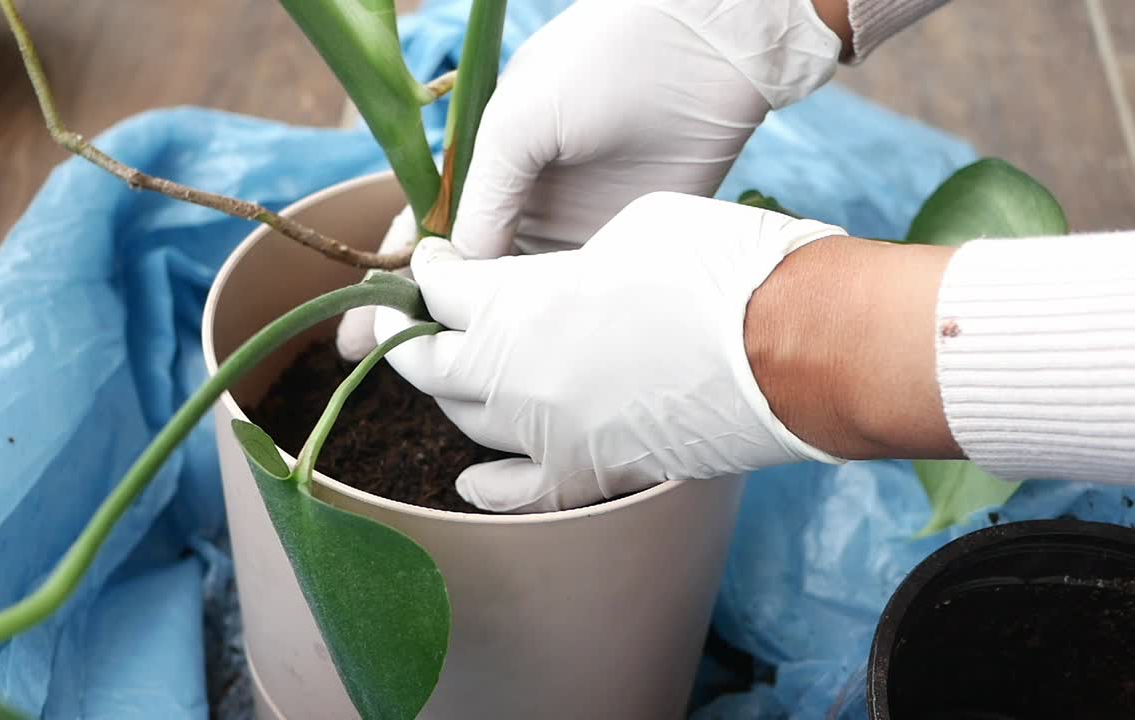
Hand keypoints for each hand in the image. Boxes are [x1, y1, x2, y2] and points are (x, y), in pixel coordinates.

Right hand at [339, 0, 840, 359]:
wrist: (699, 49)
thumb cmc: (597, 66)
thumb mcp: (517, 122)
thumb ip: (483, 199)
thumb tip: (455, 275)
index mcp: (483, 166)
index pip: (422, 236)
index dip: (388, 285)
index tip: (358, 335)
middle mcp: (517, 204)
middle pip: (459, 277)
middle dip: (421, 323)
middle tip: (388, 368)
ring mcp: (565, 230)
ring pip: (509, 298)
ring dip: (480, 338)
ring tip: (450, 385)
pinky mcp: (615, 247)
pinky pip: (567, 299)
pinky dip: (541, 332)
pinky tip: (522, 368)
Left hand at [375, 193, 845, 511]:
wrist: (796, 342)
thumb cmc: (719, 264)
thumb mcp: (629, 227)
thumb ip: (568, 260)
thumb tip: (557, 282)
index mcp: (519, 303)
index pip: (441, 292)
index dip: (428, 274)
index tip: (434, 263)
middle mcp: (518, 376)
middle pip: (433, 363)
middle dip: (410, 333)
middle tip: (404, 315)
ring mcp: (552, 432)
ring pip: (471, 421)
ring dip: (453, 391)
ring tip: (448, 369)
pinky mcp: (597, 470)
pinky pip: (525, 493)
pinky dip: (492, 488)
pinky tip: (471, 481)